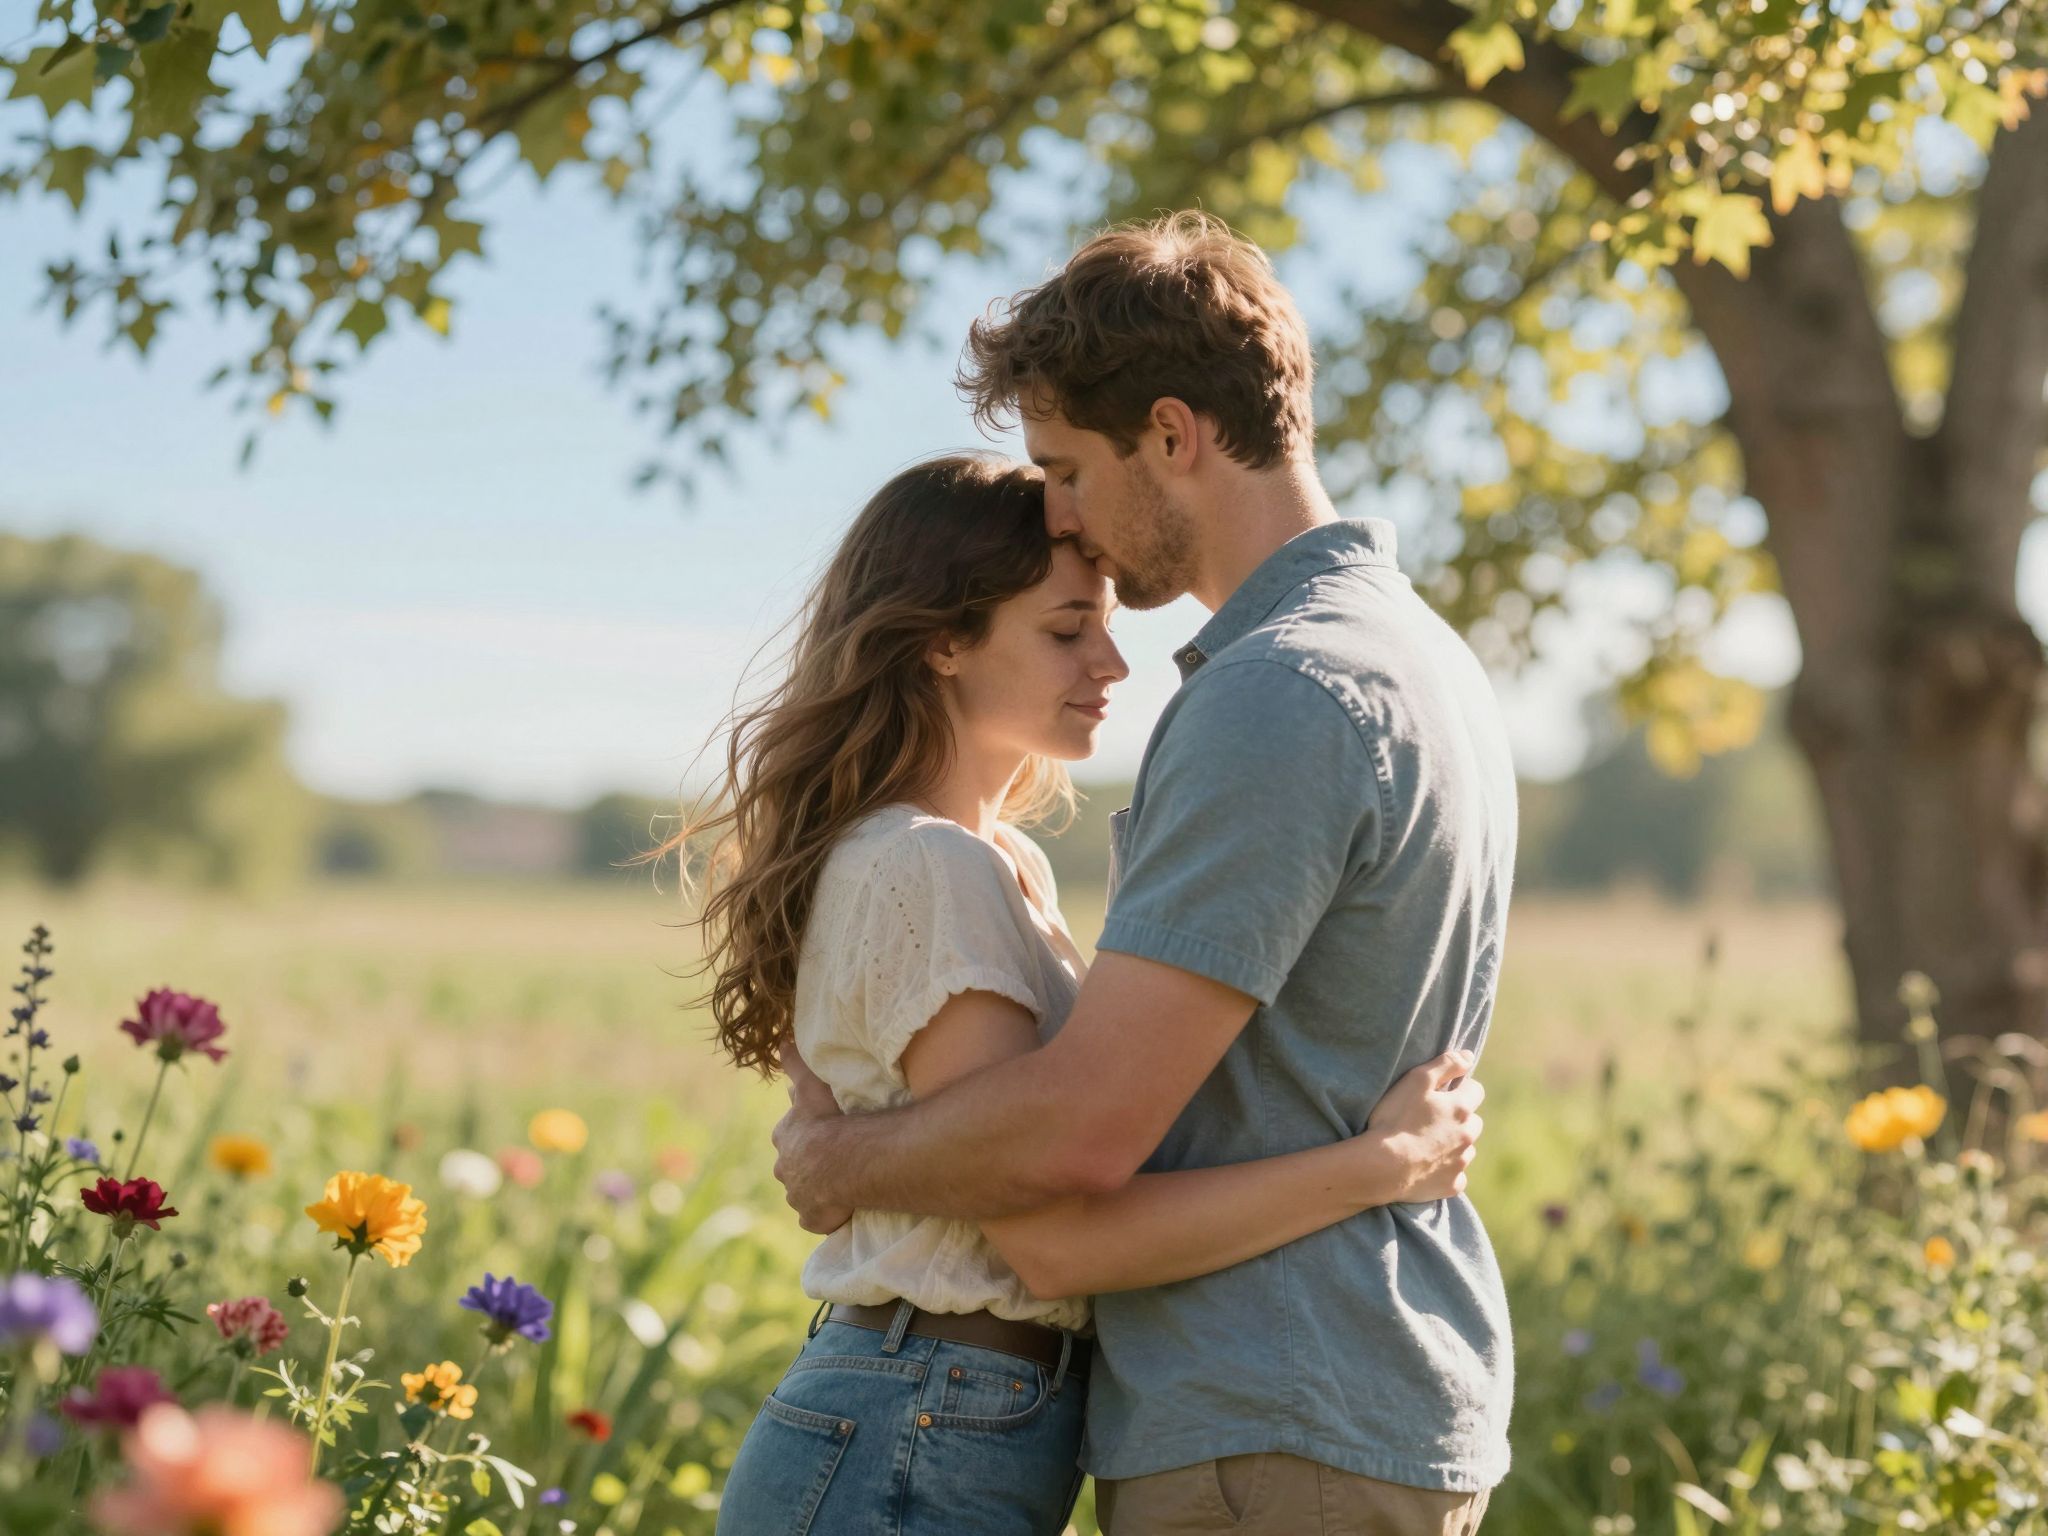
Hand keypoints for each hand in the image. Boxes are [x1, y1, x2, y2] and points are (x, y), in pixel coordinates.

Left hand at [770, 1031, 854, 1234]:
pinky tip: (840, 1210)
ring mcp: (797, 1196)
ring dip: (819, 1190)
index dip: (803, 1135)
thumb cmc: (828, 1121)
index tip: (819, 1134)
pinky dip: (825, 1215)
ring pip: (804, 1193)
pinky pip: (816, 1218)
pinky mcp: (810, 1218)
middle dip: (808, 1165)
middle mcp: (785, 1169)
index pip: (788, 1137)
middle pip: (794, 1167)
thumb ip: (795, 1062)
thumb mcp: (809, 1084)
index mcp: (785, 1138)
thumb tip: (780, 1039)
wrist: (842, 1162)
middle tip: (834, 1161)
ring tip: (842, 1185)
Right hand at [1358, 1049, 1483, 1202]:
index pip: (1475, 1090)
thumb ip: (1446, 1064)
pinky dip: (1447, 1171)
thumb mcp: (1417, 1080)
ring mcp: (1460, 1162)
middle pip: (1474, 1122)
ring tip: (1427, 1144)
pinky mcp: (1451, 1185)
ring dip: (1454, 1144)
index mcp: (1461, 1108)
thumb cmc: (1396, 1118)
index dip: (1461, 1088)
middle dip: (1460, 1119)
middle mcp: (1467, 1135)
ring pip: (1466, 1149)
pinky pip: (1457, 1177)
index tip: (1443, 1093)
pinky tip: (1428, 1167)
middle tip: (1433, 1120)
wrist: (1383, 1166)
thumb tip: (1469, 1056)